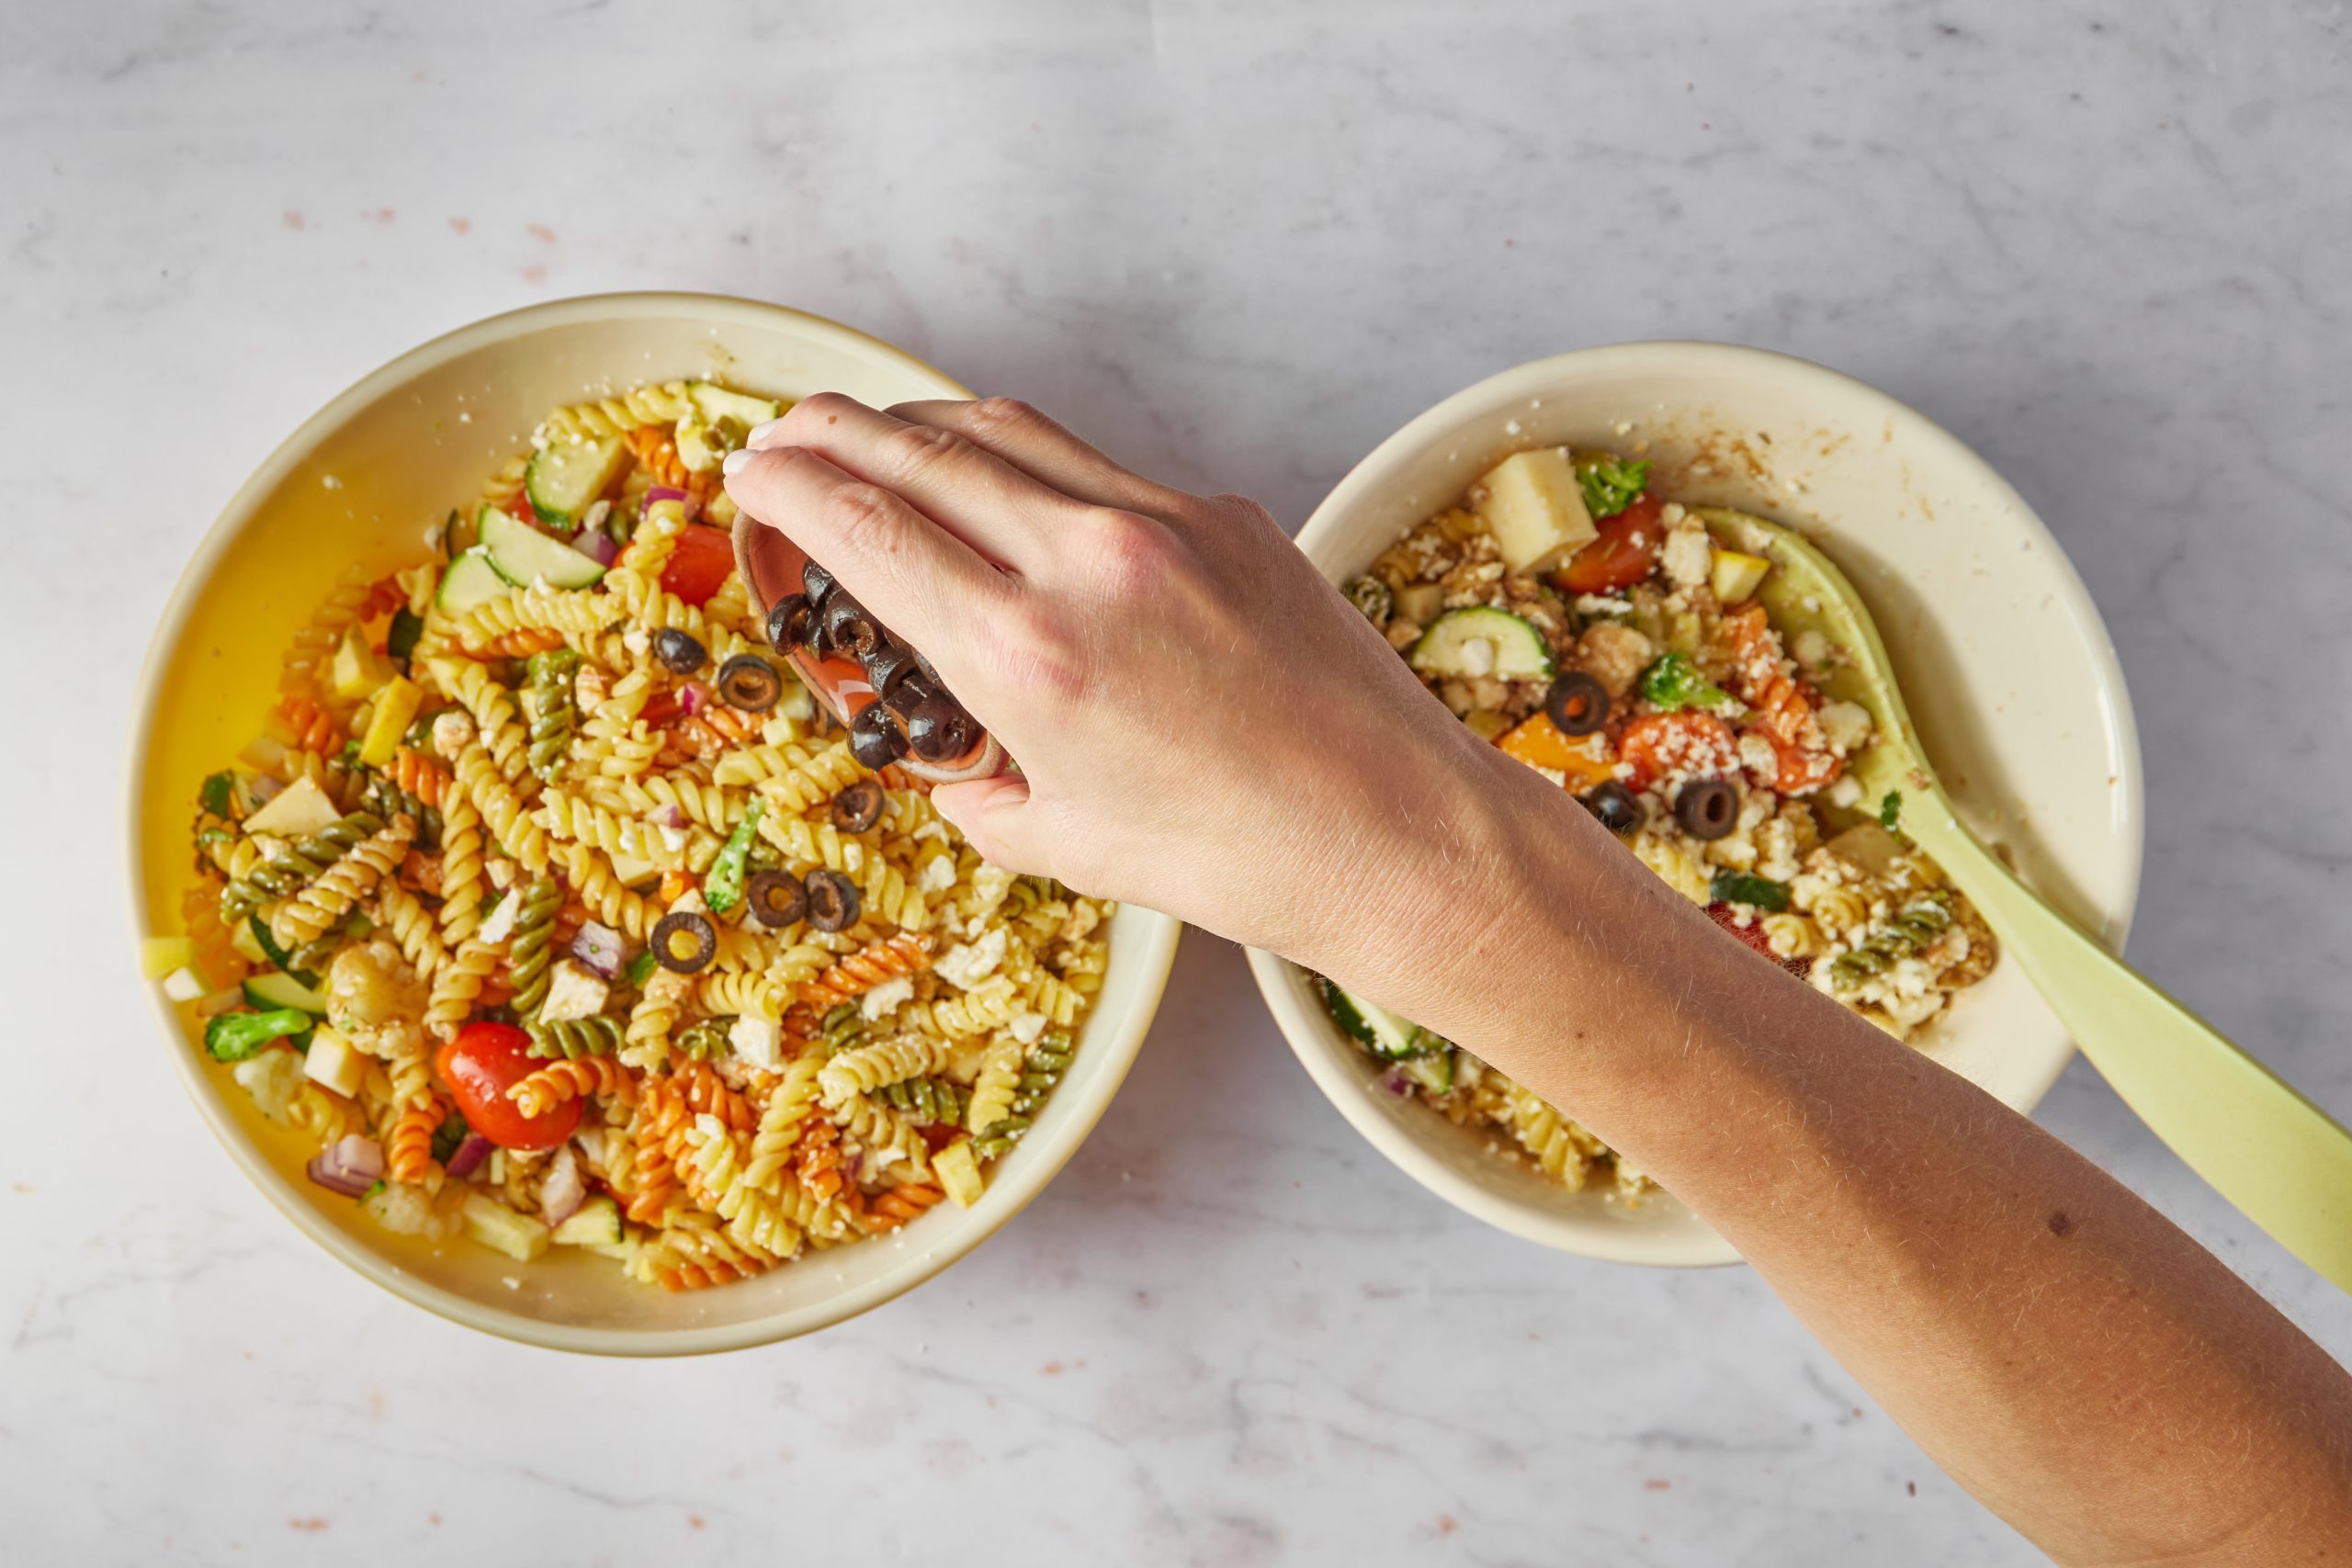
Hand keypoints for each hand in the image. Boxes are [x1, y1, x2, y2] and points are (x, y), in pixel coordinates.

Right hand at [722, 394, 1576, 972]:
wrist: (1395, 833)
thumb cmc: (1237, 859)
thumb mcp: (1069, 844)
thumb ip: (980, 791)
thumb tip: (949, 763)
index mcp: (1027, 652)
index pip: (866, 525)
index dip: (788, 488)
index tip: (750, 477)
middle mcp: (1088, 562)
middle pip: (918, 449)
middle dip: (831, 433)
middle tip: (785, 435)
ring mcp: (1165, 523)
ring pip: (1007, 431)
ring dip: (923, 425)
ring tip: (878, 440)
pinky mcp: (1227, 516)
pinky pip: (1097, 465)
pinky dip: (1027, 464)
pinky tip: (1011, 495)